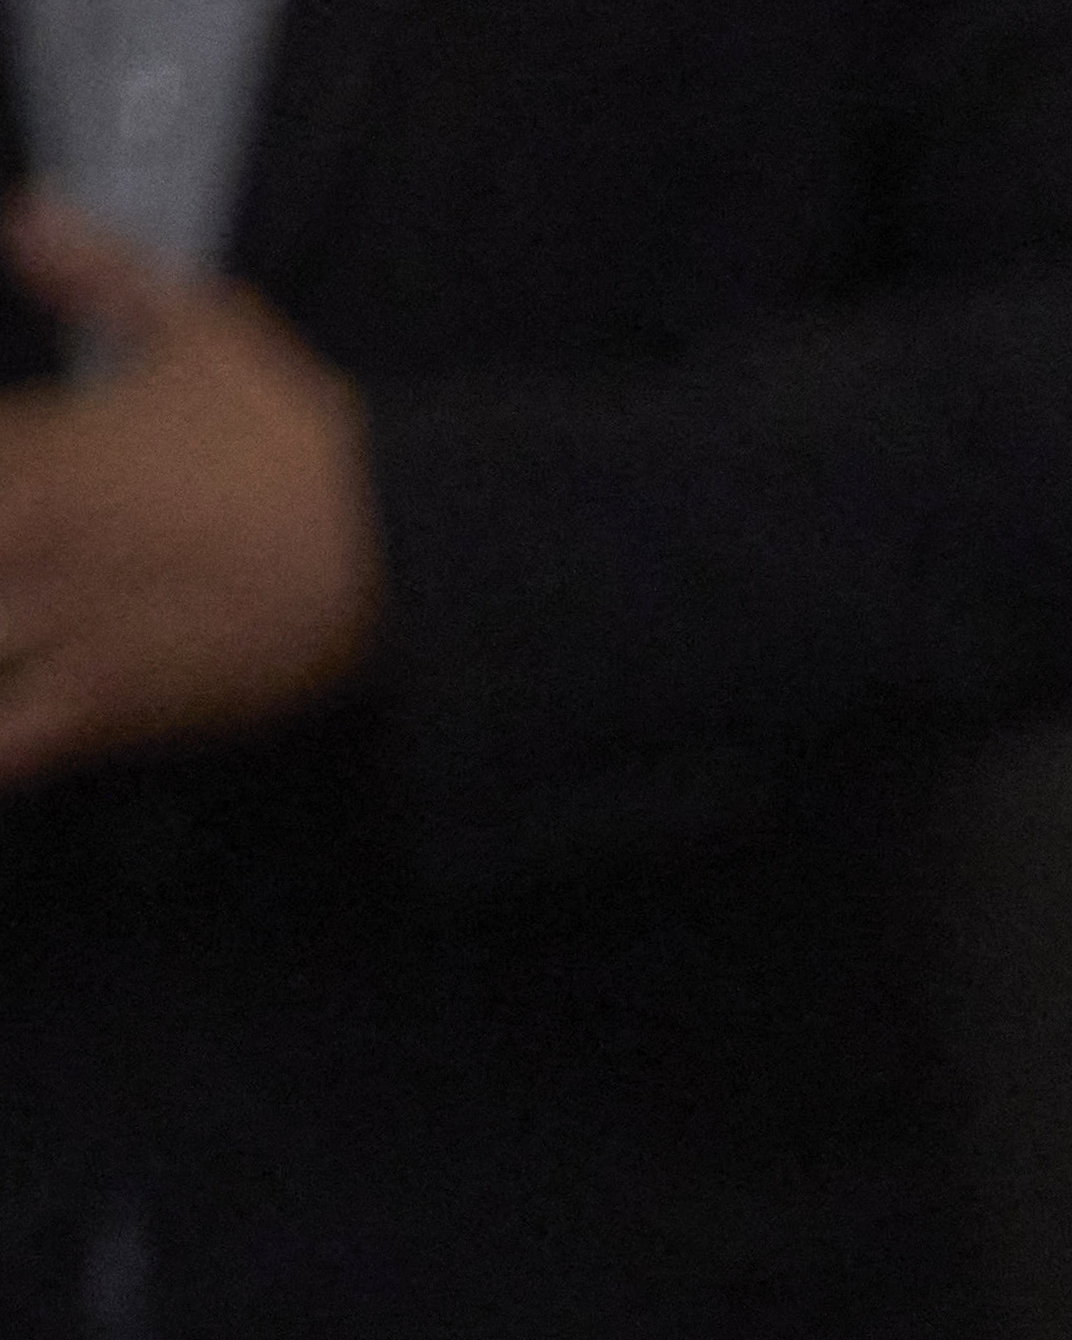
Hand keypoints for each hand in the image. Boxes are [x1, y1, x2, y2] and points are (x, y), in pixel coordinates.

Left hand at [0, 196, 379, 783]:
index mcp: (27, 453)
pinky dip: (2, 750)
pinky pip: (7, 747)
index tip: (16, 501)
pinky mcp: (106, 710)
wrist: (392, 549)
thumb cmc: (299, 442)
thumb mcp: (203, 329)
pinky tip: (15, 737)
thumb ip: (95, 273)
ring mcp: (56, 631)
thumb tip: (26, 218)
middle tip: (16, 568)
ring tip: (20, 634)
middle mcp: (17, 541)